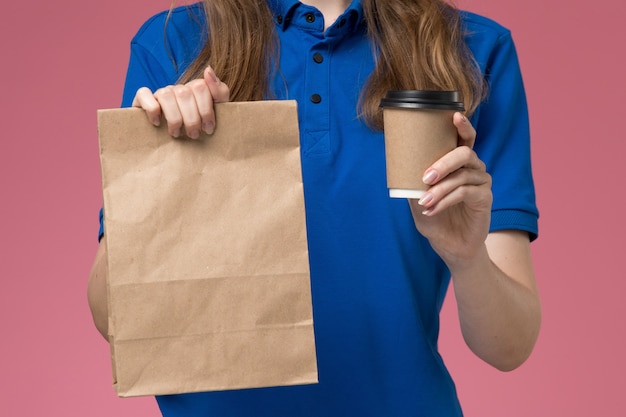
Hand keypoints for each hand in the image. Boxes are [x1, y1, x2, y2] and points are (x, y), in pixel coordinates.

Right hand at [132, 66, 230, 138]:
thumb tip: (208, 70)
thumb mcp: (216, 112)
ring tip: (176, 133)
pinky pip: (143, 94)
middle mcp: (178, 88)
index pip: (201, 88)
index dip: (206, 110)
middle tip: (193, 135)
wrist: (175, 144)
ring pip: (166, 95)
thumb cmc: (198, 128)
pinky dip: (151, 108)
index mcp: (195, 88)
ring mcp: (160, 92)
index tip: (208, 129)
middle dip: (191, 118)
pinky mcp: (142, 99)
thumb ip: (219, 92)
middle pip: (184, 94)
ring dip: (173, 117)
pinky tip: (157, 123)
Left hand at [409, 112, 492, 267]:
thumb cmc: (436, 219)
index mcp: (458, 163)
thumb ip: (412, 185)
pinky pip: (466, 192)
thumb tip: (399, 169)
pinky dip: (446, 200)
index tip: (454, 115)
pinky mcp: (485, 198)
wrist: (451, 246)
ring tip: (423, 203)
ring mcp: (481, 182)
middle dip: (443, 163)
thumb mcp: (418, 201)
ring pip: (461, 176)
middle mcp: (473, 168)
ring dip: (439, 190)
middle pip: (464, 153)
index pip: (465, 138)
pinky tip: (432, 210)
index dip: (463, 126)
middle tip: (425, 177)